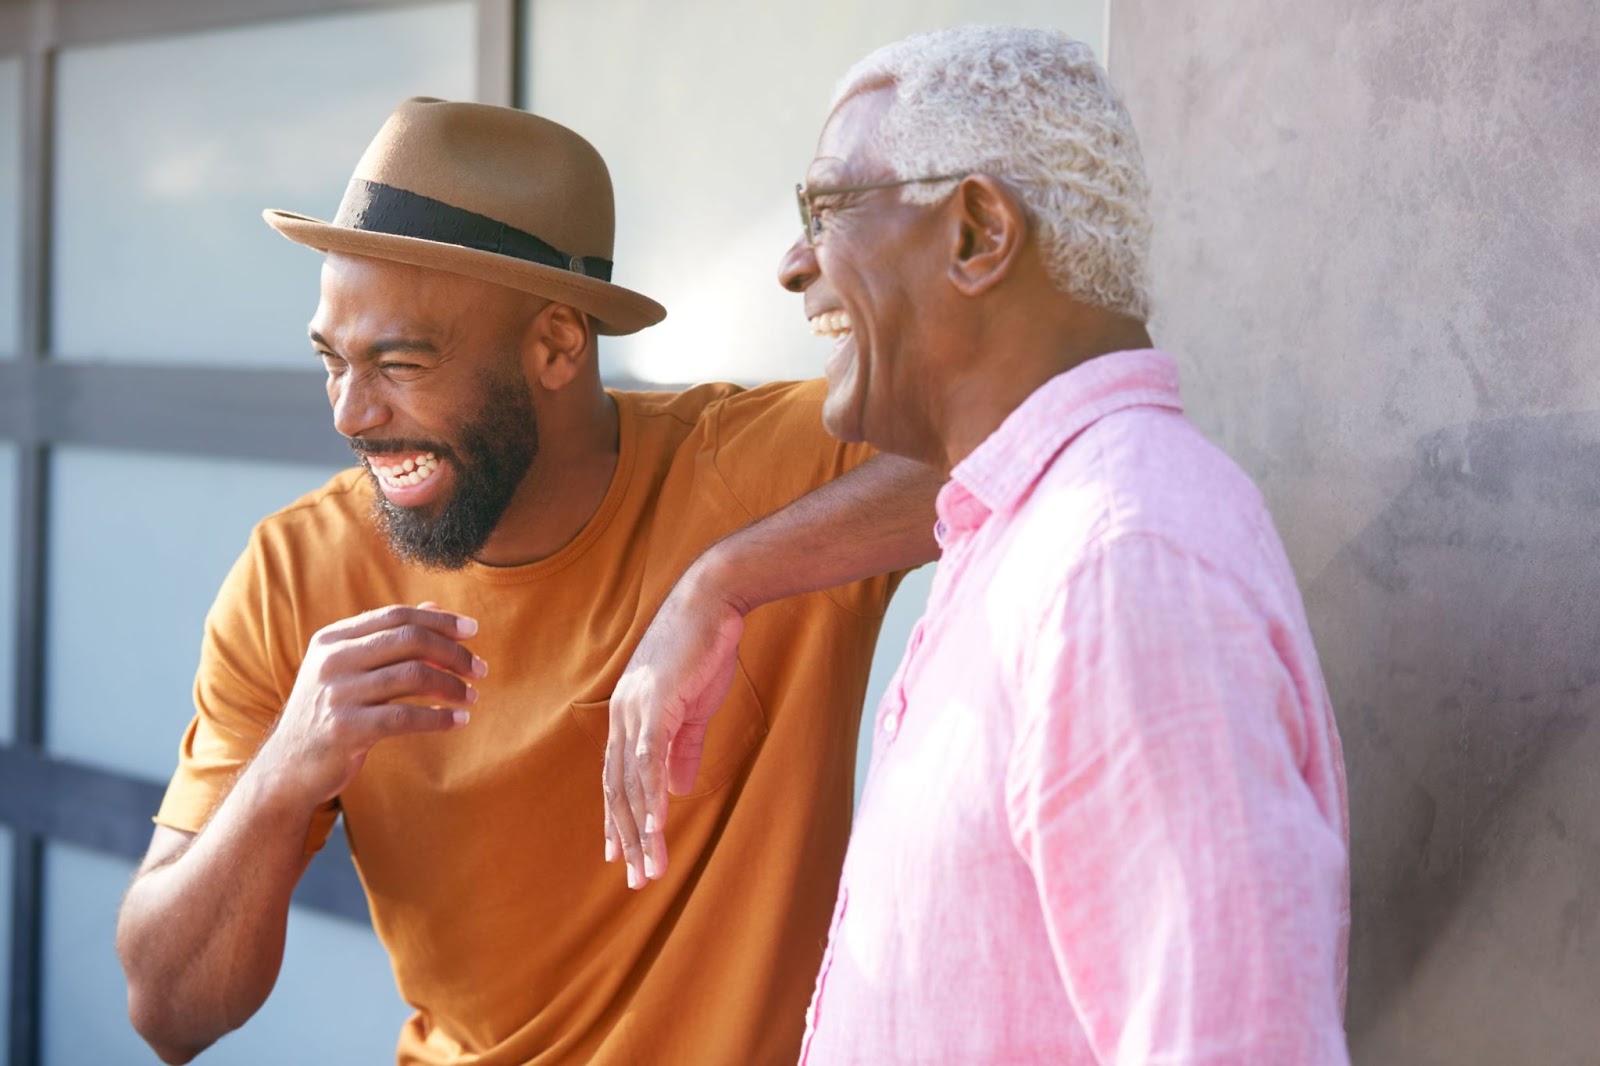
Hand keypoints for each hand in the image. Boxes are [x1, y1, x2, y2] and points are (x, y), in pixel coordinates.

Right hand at [255, 604, 485, 811]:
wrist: (288, 768)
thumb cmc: (329, 712)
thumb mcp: (348, 668)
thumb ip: (387, 637)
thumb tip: (435, 607)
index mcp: (332, 639)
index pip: (396, 616)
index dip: (439, 620)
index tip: (472, 630)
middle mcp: (332, 660)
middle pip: (409, 639)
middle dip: (453, 652)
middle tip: (480, 669)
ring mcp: (337, 694)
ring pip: (413, 675)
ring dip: (452, 686)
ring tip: (472, 696)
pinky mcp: (346, 729)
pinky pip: (406, 716)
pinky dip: (439, 717)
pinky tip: (458, 721)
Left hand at [604, 566, 746, 888]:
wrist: (714, 601)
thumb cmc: (705, 647)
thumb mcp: (695, 706)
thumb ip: (684, 748)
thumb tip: (677, 789)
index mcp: (628, 715)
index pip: (617, 777)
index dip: (617, 818)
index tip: (620, 854)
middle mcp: (622, 716)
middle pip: (618, 790)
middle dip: (627, 839)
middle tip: (636, 880)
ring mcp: (635, 712)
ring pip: (631, 785)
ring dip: (641, 832)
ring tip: (650, 869)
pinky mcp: (656, 706)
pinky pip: (650, 763)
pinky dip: (651, 799)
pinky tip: (657, 829)